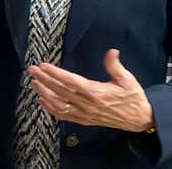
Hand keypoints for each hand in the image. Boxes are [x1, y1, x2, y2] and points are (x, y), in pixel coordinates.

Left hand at [28, 49, 153, 132]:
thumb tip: (111, 51)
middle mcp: (88, 105)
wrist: (139, 119)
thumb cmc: (133, 97)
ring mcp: (85, 114)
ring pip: (59, 105)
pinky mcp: (85, 120)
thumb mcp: (127, 79)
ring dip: (44, 93)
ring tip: (34, 83)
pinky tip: (43, 100)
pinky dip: (51, 108)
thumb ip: (115, 65)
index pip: (71, 81)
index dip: (55, 74)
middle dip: (44, 80)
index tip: (43, 66)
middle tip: (32, 70)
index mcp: (97, 93)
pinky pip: (64, 116)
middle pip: (60, 91)